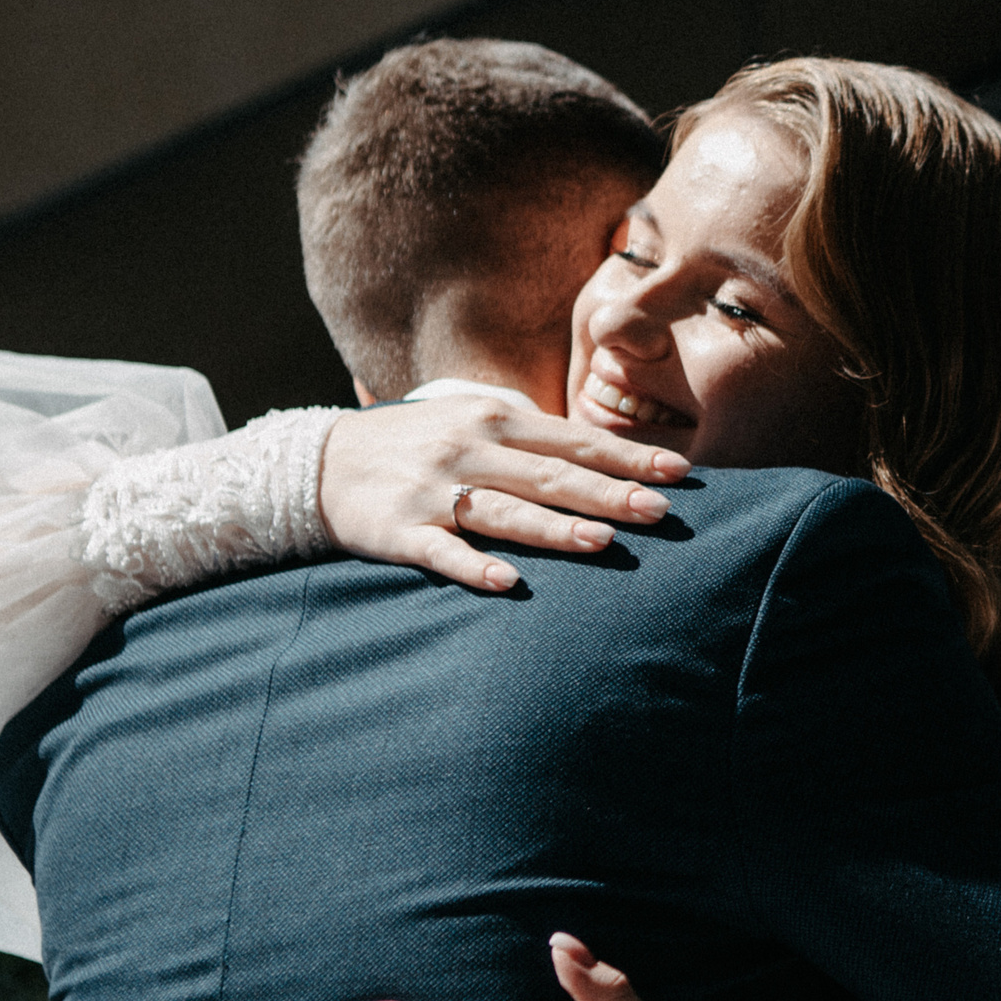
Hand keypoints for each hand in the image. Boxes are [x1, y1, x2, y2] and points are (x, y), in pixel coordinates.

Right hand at [319, 396, 693, 593]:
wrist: (320, 462)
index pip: (574, 441)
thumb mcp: (471, 418)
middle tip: (661, 512)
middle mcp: (468, 450)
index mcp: (494, 420)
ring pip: (505, 511)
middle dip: (609, 493)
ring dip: (555, 528)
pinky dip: (473, 566)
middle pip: (551, 475)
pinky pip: (443, 551)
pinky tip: (507, 582)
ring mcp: (434, 491)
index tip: (679, 474)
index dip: (627, 457)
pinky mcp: (400, 530)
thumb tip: (597, 449)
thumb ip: (529, 432)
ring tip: (602, 542)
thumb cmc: (417, 443)